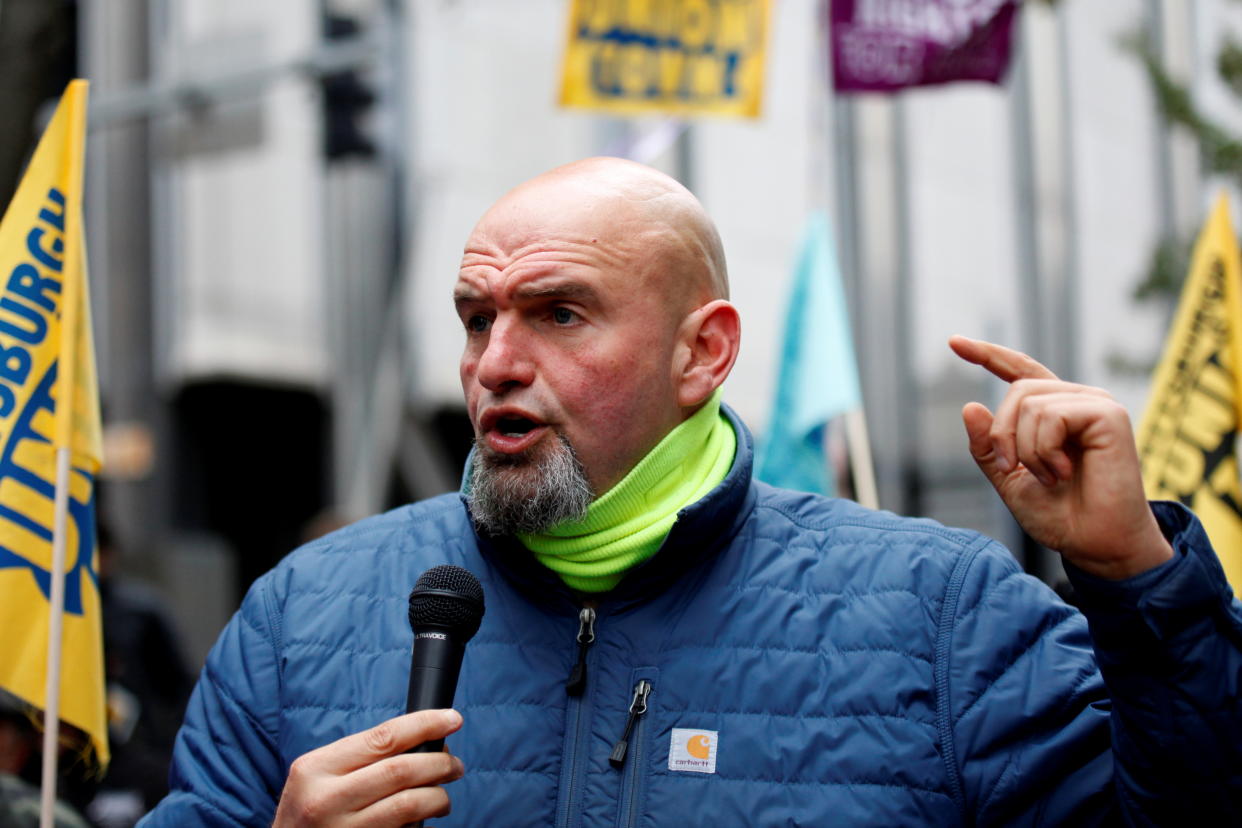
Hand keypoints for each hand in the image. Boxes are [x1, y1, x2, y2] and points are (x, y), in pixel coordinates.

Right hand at [273, 709, 464, 826]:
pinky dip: (420, 823)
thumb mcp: (317, 779)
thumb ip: (360, 759)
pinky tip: (423, 820)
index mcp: (315, 768)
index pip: (382, 737)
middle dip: (439, 763)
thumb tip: (422, 740)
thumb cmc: (308, 815)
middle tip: (455, 765)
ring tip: (443, 797)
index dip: (424, 724)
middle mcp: (325, 799)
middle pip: (400, 770)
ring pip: (408, 804)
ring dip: (438, 796)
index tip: (452, 718)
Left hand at [949, 336, 1172, 579]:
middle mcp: (1076, 400)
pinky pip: (1051, 415)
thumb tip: (969, 406)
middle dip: (1003, 435)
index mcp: (1054, 412)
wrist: (1092, 543)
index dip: (987, 355)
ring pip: (1029, 402)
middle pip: (1016, 391)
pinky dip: (1044, 449)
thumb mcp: (1008, 478)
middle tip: (1018, 470)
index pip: (1019, 372)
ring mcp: (1095, 404)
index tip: (954, 343)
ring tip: (1051, 478)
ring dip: (1026, 450)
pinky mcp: (1109, 414)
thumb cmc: (1058, 514)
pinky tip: (1063, 473)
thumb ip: (988, 445)